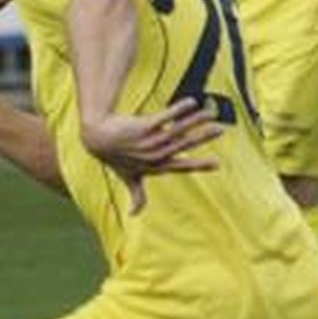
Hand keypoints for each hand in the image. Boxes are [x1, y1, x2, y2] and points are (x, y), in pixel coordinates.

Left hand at [81, 99, 222, 214]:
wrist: (96, 138)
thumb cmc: (113, 159)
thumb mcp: (127, 178)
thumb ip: (137, 195)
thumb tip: (134, 215)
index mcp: (154, 167)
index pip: (180, 167)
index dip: (198, 166)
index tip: (218, 164)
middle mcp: (152, 155)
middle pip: (182, 145)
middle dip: (202, 137)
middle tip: (221, 130)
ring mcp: (146, 141)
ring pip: (175, 130)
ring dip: (194, 120)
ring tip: (211, 113)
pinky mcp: (141, 127)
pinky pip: (163, 118)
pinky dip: (177, 110)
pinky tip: (190, 102)